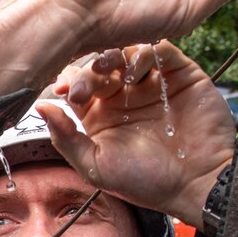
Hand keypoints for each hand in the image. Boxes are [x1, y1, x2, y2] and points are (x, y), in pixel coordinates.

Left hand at [33, 41, 235, 226]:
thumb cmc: (147, 182)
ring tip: (110, 71)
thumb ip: (66, 138)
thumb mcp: (96, 166)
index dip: (69, 83)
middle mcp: (125, 97)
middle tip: (88, 81)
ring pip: (127, 54)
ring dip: (114, 57)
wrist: (197, 184)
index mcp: (101, 116)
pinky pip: (161, 52)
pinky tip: (137, 71)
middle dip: (89, 70)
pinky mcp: (181, 76)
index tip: (65, 91)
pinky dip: (146, 53)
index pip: (79, 87)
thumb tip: (40, 107)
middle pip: (99, 67)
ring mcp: (153, 85)